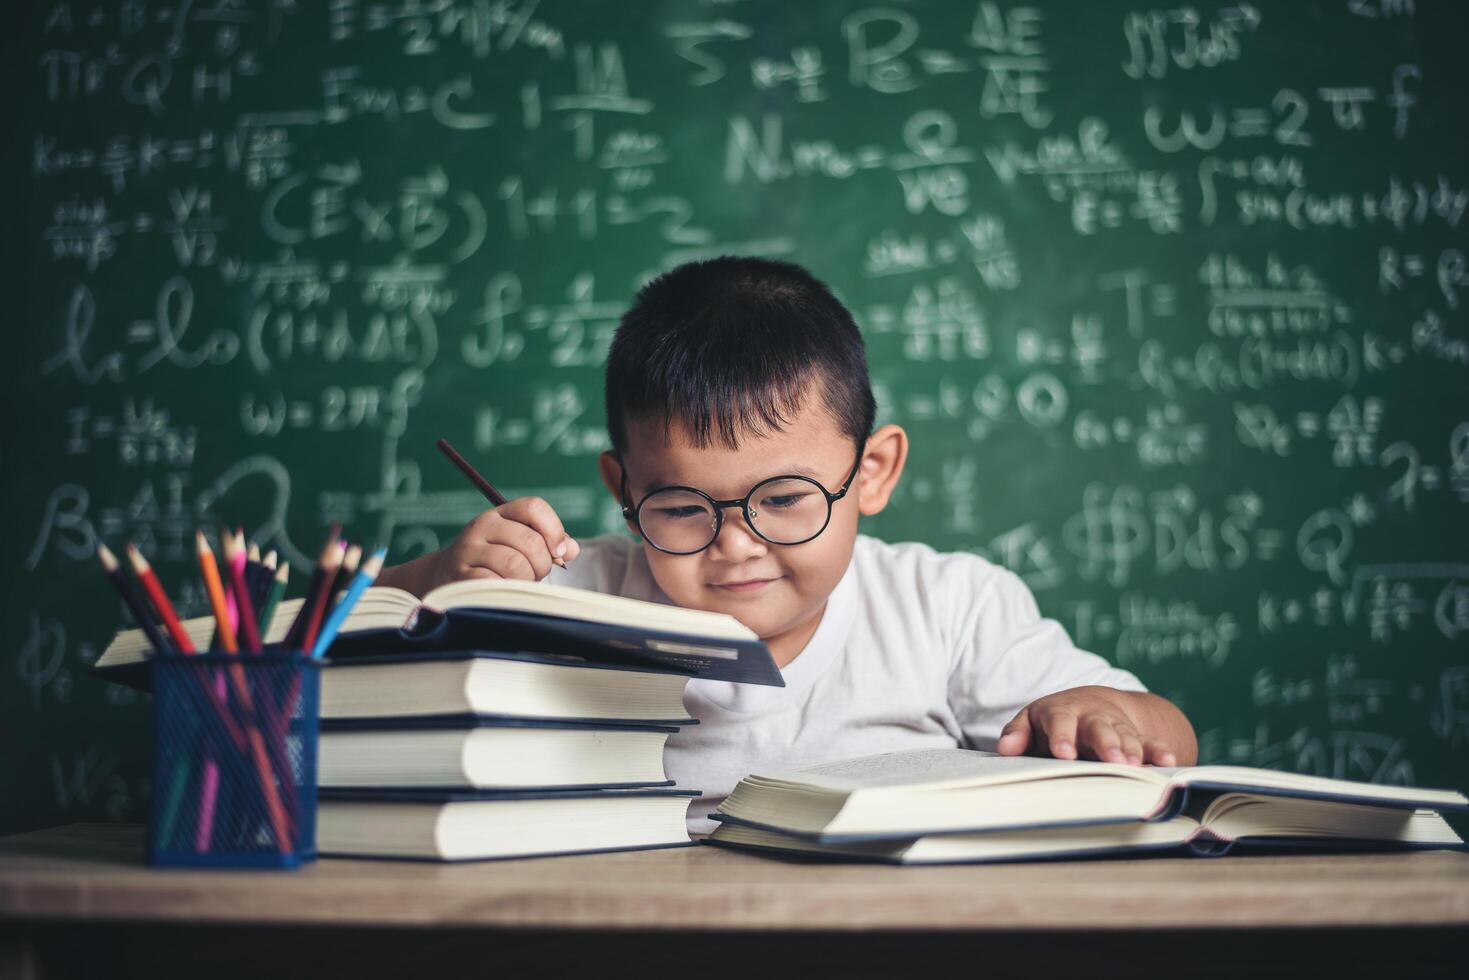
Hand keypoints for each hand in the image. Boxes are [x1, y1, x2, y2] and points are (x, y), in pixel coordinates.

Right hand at [379, 497, 580, 595]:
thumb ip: (546, 544)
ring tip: (519, 585)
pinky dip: (506, 592)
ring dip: (525, 581)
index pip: (534, 507)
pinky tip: (502, 593)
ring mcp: (468, 550)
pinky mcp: (459, 575)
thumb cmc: (492, 564)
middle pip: (530, 541)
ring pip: (515, 564)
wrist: (446, 579)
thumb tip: (572, 549)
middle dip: (542, 564)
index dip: (554, 529)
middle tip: (535, 575)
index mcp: (501, 514)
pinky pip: (495, 583)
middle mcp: (482, 525)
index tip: (559, 552)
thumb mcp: (517, 546)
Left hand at [995, 686, 1178, 766]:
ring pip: (1126, 737)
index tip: (1063, 754)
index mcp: (1062, 712)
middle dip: (1106, 744)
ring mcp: (1116, 727)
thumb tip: (1004, 748)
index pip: (1060, 721)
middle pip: (1099, 728)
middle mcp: (1092, 718)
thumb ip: (1017, 733)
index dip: (1062, 736)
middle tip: (1113, 762)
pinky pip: (1151, 744)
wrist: (1092, 703)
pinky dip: (1160, 752)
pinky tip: (1169, 764)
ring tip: (1135, 768)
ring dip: (1132, 751)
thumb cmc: (1054, 720)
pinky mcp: (1137, 737)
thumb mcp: (1031, 722)